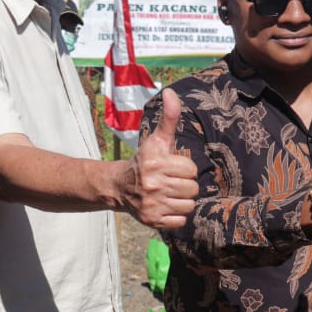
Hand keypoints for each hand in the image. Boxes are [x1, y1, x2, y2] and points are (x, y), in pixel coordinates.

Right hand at [121, 89, 197, 229]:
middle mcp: (152, 184)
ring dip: (181, 200)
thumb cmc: (144, 162)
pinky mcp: (152, 220)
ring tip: (169, 194)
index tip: (171, 168)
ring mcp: (152, 204)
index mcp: (155, 162)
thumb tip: (170, 91)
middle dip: (184, 185)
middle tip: (171, 182)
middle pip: (192, 189)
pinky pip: (180, 220)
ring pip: (188, 205)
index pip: (190, 169)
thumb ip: (169, 117)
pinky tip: (165, 206)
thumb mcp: (156, 140)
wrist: (118, 187)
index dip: (183, 168)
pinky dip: (175, 215)